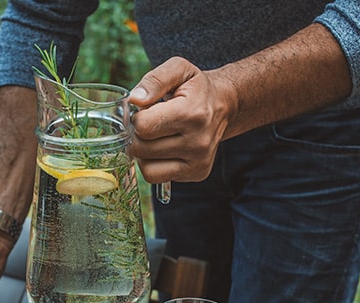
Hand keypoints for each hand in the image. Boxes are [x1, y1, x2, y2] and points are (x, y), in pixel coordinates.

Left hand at [129, 57, 236, 182]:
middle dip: (139, 135)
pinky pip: (157, 177)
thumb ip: (155, 80)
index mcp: (192, 113)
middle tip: (152, 124)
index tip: (148, 110)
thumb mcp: (179, 69)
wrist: (224, 105)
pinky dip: (154, 165)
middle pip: (142, 149)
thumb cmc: (196, 88)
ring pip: (146, 168)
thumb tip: (135, 100)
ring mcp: (200, 161)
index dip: (138, 117)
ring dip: (145, 153)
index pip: (143, 127)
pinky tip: (165, 149)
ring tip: (158, 137)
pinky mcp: (198, 173)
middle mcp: (199, 141)